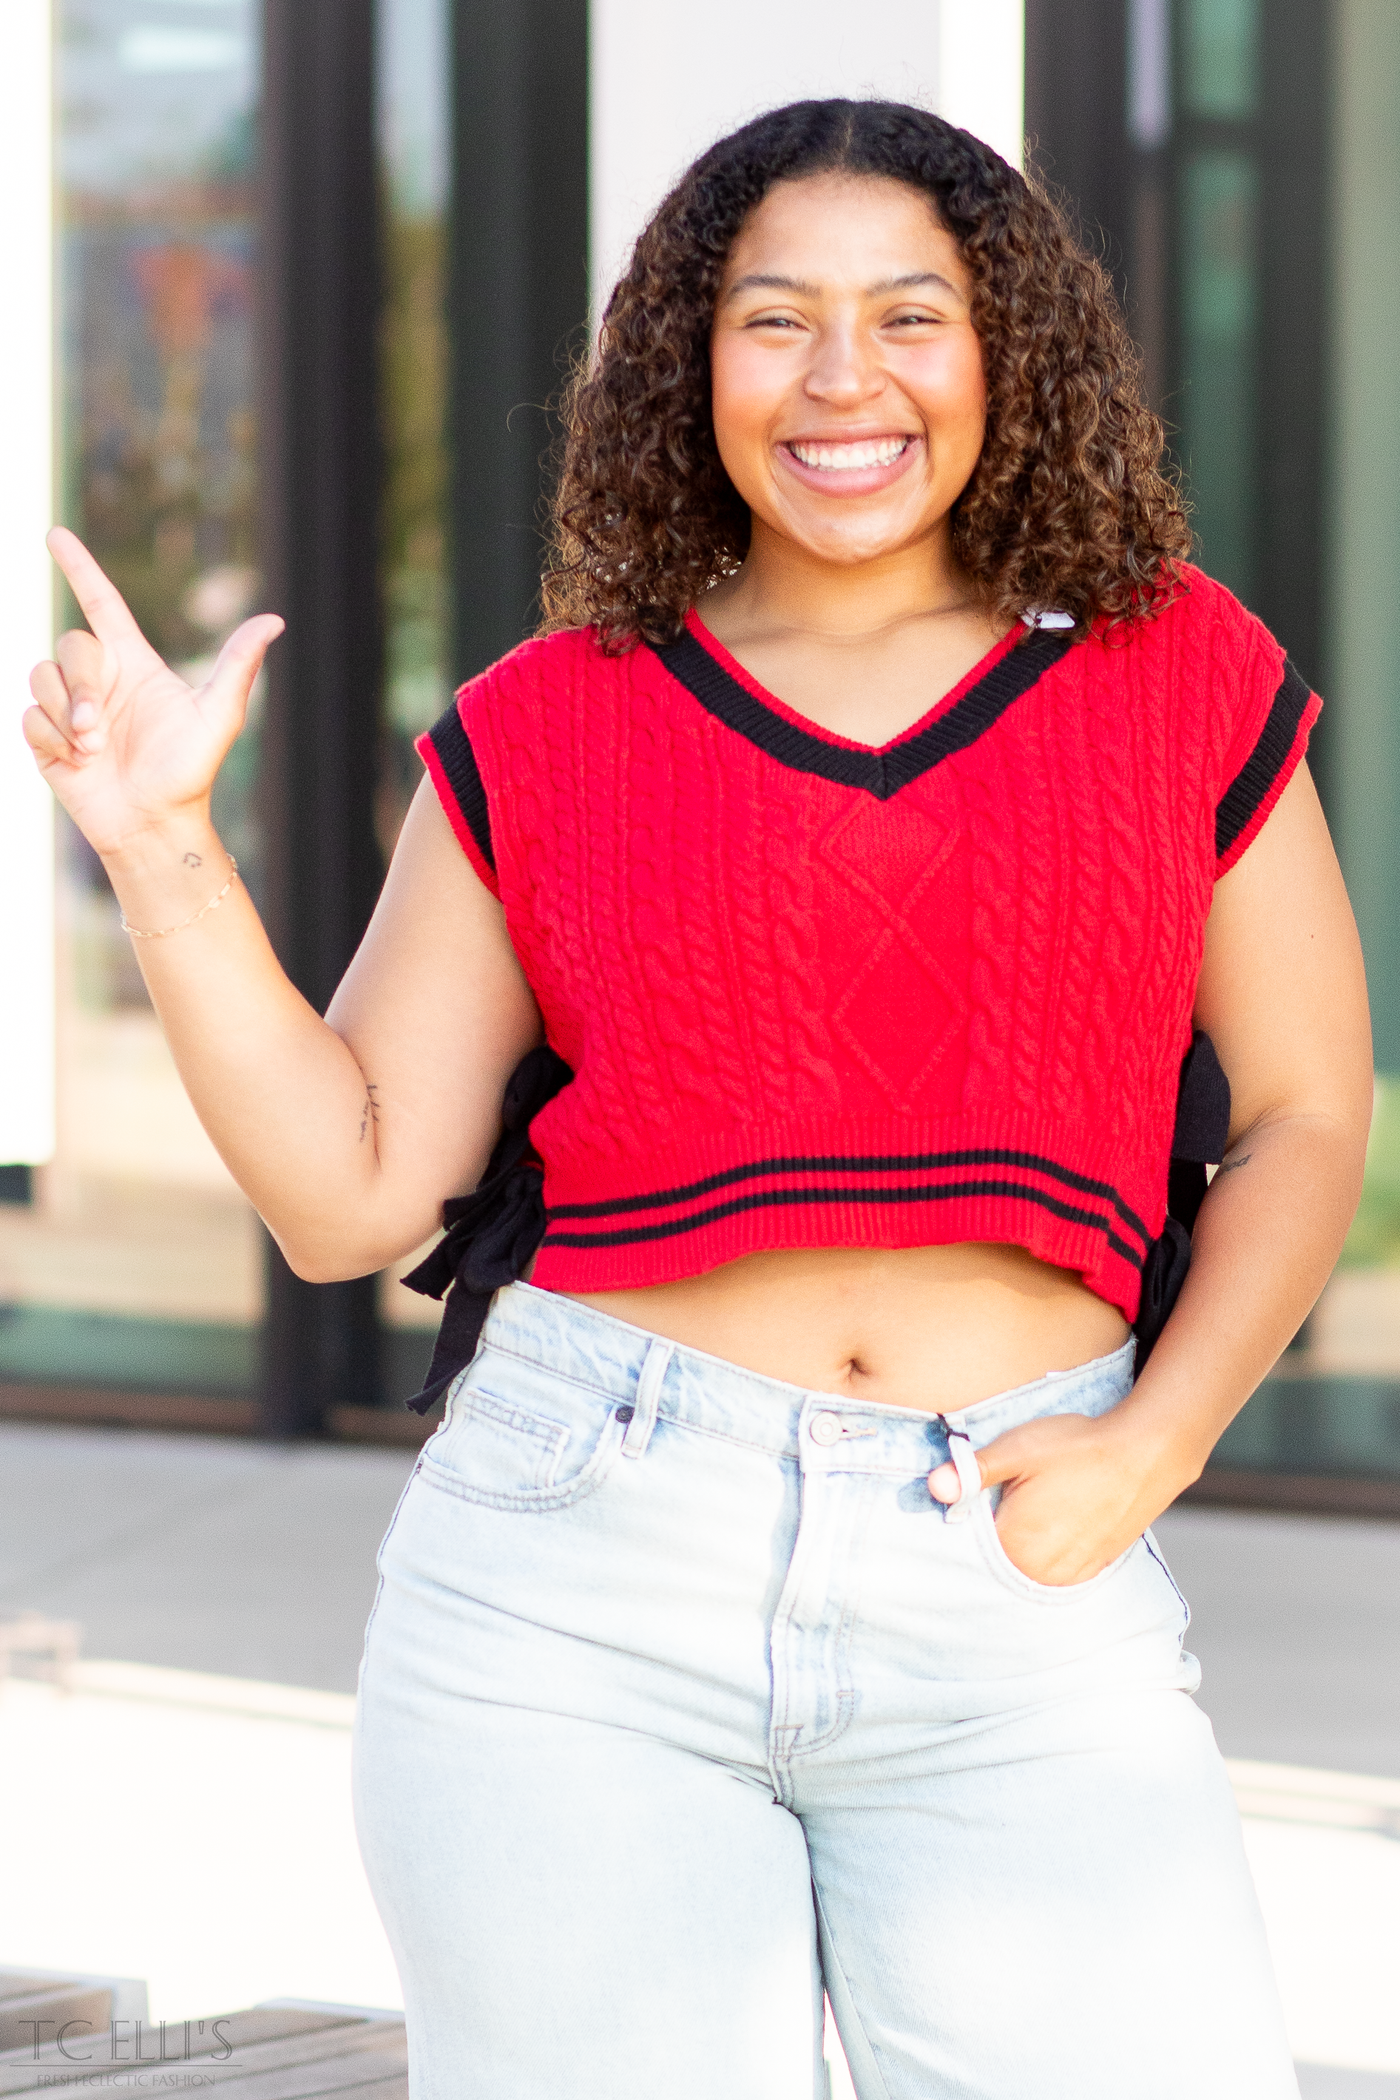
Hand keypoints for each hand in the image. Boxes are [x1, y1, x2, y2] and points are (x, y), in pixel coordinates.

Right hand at [23, 527, 283, 858]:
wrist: (153, 823)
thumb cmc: (189, 772)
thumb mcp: (218, 715)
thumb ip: (237, 665)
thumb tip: (274, 620)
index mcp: (134, 664)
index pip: (101, 603)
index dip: (79, 568)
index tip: (55, 534)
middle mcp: (100, 679)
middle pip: (69, 645)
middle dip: (79, 685)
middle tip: (98, 729)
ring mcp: (70, 707)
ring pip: (41, 677)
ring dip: (66, 715)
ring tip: (92, 749)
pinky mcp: (46, 736)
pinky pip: (29, 716)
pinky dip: (50, 738)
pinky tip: (76, 763)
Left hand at [927, 1409, 1178, 1585]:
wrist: (1145, 1453)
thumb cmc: (1077, 1447)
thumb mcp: (1017, 1450)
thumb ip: (972, 1472)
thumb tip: (933, 1487)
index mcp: (1014, 1547)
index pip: (969, 1545)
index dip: (967, 1519)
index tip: (975, 1498)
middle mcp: (1039, 1572)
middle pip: (997, 1559)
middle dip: (994, 1533)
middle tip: (1014, 1495)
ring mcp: (1069, 1575)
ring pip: (1026, 1565)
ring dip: (1023, 1545)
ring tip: (1040, 1506)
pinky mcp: (1092, 1569)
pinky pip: (1054, 1568)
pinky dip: (1048, 1552)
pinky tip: (1057, 1521)